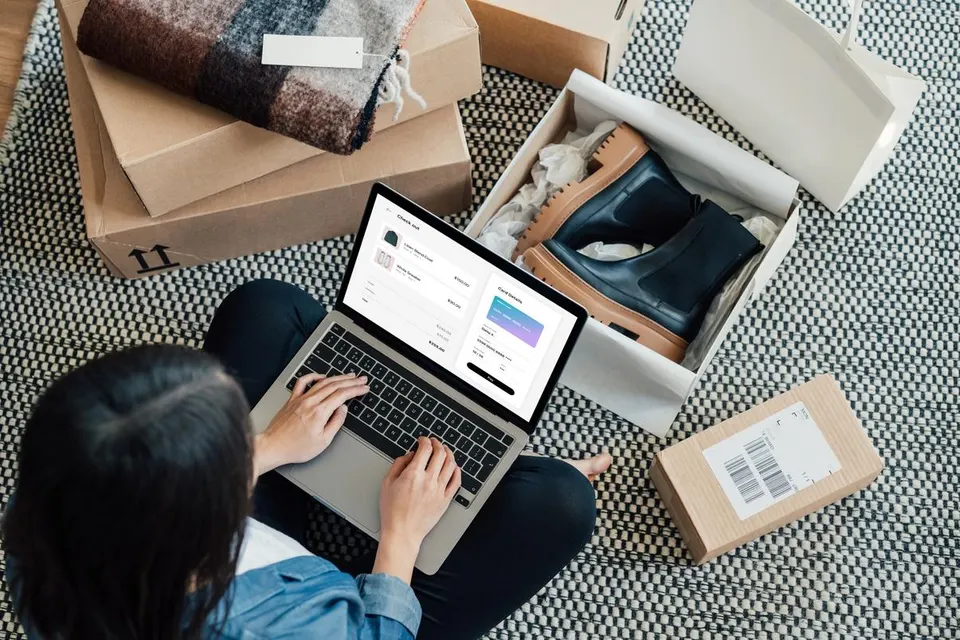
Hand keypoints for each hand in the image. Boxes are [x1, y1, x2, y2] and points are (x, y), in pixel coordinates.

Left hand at [254, 373, 368, 475]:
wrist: (273, 446)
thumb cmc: (296, 447)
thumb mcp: (323, 441)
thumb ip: (336, 423)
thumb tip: (343, 409)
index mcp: (320, 412)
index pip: (342, 395)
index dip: (356, 389)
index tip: (364, 388)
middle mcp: (310, 402)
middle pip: (335, 385)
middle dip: (351, 381)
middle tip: (362, 379)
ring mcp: (300, 399)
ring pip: (322, 382)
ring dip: (338, 377)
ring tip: (349, 376)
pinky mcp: (292, 399)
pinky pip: (303, 382)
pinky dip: (314, 376)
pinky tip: (321, 376)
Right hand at [373, 438, 460, 582]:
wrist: (402, 533)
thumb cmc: (392, 511)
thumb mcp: (387, 484)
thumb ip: (398, 465)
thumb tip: (409, 455)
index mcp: (413, 474)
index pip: (425, 449)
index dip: (425, 440)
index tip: (422, 440)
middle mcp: (429, 480)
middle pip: (440, 453)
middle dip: (437, 444)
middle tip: (434, 443)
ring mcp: (439, 490)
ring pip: (451, 464)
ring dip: (448, 453)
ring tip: (445, 451)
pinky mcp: (445, 500)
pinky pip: (456, 481)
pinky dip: (457, 470)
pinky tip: (454, 467)